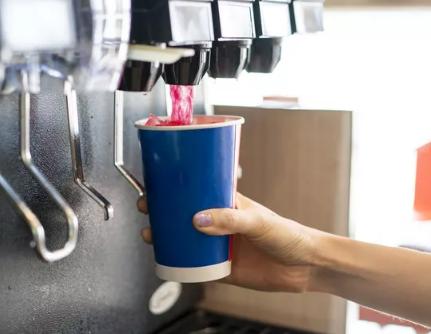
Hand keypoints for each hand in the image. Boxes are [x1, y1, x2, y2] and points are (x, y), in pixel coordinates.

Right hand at [137, 193, 317, 292]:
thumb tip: (199, 220)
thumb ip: (231, 219)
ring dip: (168, 237)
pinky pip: (195, 265)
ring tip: (151, 235)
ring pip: (187, 240)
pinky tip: (169, 261)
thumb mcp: (259, 222)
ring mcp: (220, 245)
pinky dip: (181, 263)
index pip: (199, 191)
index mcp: (229, 205)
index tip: (159, 185)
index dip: (178, 188)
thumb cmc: (289, 235)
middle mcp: (221, 223)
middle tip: (148, 209)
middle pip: (186, 215)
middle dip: (165, 212)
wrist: (304, 267)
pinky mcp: (222, 267)